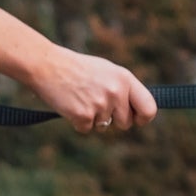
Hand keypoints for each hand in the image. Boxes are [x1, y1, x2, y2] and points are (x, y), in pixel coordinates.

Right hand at [31, 49, 156, 133]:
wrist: (46, 65)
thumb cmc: (77, 68)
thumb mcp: (107, 71)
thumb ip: (124, 89)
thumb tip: (139, 111)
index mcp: (125, 79)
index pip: (149, 108)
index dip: (143, 118)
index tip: (137, 120)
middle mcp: (116, 92)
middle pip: (125, 123)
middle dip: (113, 119)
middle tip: (95, 102)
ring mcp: (100, 105)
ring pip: (105, 127)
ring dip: (93, 119)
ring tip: (81, 98)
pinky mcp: (83, 116)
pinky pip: (87, 130)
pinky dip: (78, 122)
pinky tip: (71, 104)